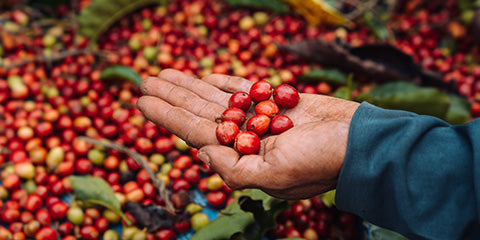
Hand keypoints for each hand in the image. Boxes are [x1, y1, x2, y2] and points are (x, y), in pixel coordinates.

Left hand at [137, 69, 359, 198]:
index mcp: (242, 157)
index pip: (194, 132)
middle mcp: (246, 138)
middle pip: (200, 112)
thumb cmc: (323, 162)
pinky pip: (245, 89)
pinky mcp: (278, 102)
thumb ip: (234, 170)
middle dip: (172, 96)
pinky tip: (205, 77)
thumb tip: (200, 153)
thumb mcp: (275, 178)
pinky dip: (225, 82)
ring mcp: (261, 118)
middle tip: (144, 80)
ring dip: (190, 85)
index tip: (141, 100)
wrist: (362, 142)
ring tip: (164, 72)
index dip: (166, 115)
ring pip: (218, 98)